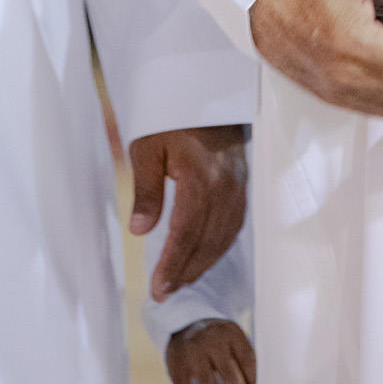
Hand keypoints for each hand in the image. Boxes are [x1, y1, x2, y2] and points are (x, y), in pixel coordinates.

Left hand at [128, 126, 247, 302]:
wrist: (205, 90)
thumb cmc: (171, 118)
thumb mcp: (147, 148)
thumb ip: (146, 191)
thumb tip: (140, 231)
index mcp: (200, 179)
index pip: (186, 235)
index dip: (172, 265)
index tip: (158, 288)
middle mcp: (225, 188)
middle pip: (207, 242)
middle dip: (186, 272)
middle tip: (164, 292)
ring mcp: (237, 187)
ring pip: (224, 237)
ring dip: (203, 263)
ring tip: (181, 280)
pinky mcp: (242, 184)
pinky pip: (234, 224)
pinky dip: (219, 246)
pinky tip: (205, 255)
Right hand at [165, 318, 258, 383]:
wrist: (186, 324)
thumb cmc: (219, 343)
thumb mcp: (234, 344)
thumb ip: (245, 369)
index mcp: (231, 332)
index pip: (246, 359)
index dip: (253, 383)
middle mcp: (211, 339)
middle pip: (229, 372)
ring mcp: (192, 350)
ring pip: (207, 382)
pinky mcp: (175, 362)